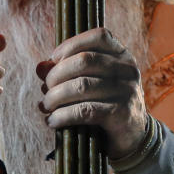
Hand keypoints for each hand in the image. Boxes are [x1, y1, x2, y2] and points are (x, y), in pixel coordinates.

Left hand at [38, 27, 147, 158]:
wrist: (132, 137)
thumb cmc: (105, 103)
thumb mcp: (90, 82)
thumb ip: (65, 71)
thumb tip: (40, 67)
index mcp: (122, 55)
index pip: (98, 37)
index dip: (71, 44)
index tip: (53, 59)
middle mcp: (127, 70)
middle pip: (84, 60)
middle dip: (57, 74)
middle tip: (46, 88)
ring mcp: (126, 92)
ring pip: (81, 86)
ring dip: (55, 96)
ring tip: (46, 105)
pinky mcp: (121, 115)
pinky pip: (84, 111)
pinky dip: (62, 115)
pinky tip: (53, 121)